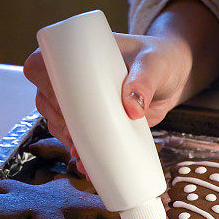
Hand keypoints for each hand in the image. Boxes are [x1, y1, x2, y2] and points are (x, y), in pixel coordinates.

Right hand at [23, 33, 192, 168]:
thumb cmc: (161, 59)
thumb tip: (132, 107)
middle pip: (48, 100)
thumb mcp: (154, 64)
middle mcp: (76, 78)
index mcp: (78, 53)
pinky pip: (80, 135)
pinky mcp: (97, 120)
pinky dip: (81, 150)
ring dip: (66, 140)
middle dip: (58, 122)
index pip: (43, 65)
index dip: (44, 86)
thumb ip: (145, 81)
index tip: (59, 104)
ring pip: (60, 121)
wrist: (174, 78)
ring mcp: (85, 101)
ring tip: (82, 156)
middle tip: (76, 137)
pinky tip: (87, 165)